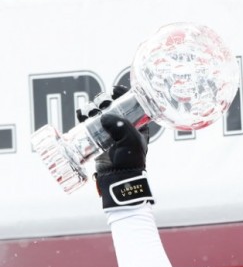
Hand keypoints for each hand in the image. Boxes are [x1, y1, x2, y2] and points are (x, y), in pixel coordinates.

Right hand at [77, 86, 153, 209]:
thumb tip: (103, 117)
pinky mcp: (96, 137)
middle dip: (103, 100)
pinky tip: (82, 114)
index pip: (129, 103)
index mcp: (136, 124)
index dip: (122, 93)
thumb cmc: (129, 159)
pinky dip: (83, 115)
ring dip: (92, 107)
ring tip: (91, 113)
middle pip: (110, 104)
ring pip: (97, 111)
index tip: (114, 89)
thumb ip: (120, 124)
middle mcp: (122, 126)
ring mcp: (108, 131)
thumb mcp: (132, 139)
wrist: (118, 177)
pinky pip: (88, 122)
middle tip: (102, 106)